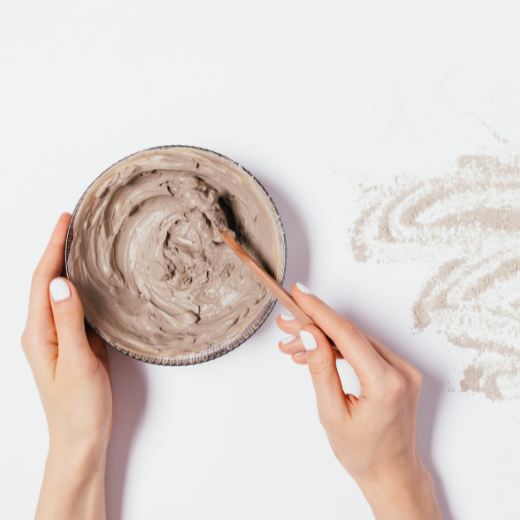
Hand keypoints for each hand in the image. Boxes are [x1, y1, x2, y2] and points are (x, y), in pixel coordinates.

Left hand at [21, 213, 112, 519]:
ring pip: (60, 292)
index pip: (42, 280)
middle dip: (57, 248)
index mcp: (39, 333)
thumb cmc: (78, 407)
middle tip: (73, 222)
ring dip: (68, 264)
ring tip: (81, 241)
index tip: (64, 220)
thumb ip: (69, 321)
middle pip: (47, 280)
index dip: (52, 247)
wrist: (82, 438)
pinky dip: (81, 286)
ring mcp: (58, 337)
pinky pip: (74, 306)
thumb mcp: (77, 362)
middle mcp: (43, 331)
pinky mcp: (73, 343)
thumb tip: (61, 281)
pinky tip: (92, 279)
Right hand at [277, 283, 441, 519]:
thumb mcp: (332, 414)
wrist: (393, 474)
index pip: (347, 335)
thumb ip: (320, 370)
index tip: (299, 294)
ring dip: (323, 339)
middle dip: (314, 327)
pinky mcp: (399, 371)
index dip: (319, 312)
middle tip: (285, 326)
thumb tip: (310, 334)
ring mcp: (403, 369)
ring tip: (292, 346)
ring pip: (355, 341)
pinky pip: (364, 350)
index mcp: (386, 383)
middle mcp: (401, 371)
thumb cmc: (363, 454)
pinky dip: (338, 349)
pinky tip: (315, 352)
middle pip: (349, 334)